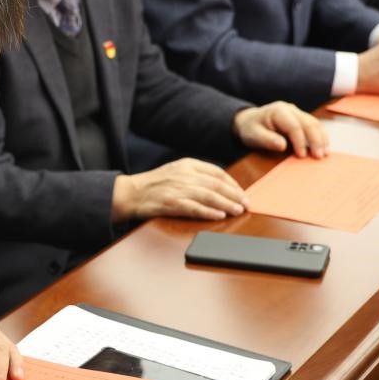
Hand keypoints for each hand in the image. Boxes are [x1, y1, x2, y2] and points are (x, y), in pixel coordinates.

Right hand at [112, 158, 246, 221]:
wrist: (132, 192)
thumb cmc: (154, 184)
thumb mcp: (176, 171)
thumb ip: (196, 175)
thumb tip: (220, 186)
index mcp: (187, 164)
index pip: (217, 172)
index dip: (233, 183)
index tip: (242, 192)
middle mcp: (185, 174)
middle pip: (216, 185)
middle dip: (235, 195)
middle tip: (246, 203)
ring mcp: (178, 189)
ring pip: (209, 196)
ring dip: (227, 204)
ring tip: (238, 210)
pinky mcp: (172, 203)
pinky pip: (195, 208)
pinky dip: (209, 212)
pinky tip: (220, 215)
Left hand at [232, 102, 327, 158]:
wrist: (250, 121)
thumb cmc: (251, 129)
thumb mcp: (253, 135)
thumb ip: (267, 140)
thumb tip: (283, 146)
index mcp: (278, 111)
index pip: (294, 126)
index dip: (300, 141)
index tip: (302, 155)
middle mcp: (290, 109)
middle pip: (308, 123)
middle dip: (315, 140)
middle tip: (319, 156)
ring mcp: (297, 112)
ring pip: (314, 123)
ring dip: (322, 138)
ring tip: (324, 154)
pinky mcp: (301, 118)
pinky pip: (314, 126)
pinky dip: (321, 136)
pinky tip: (324, 148)